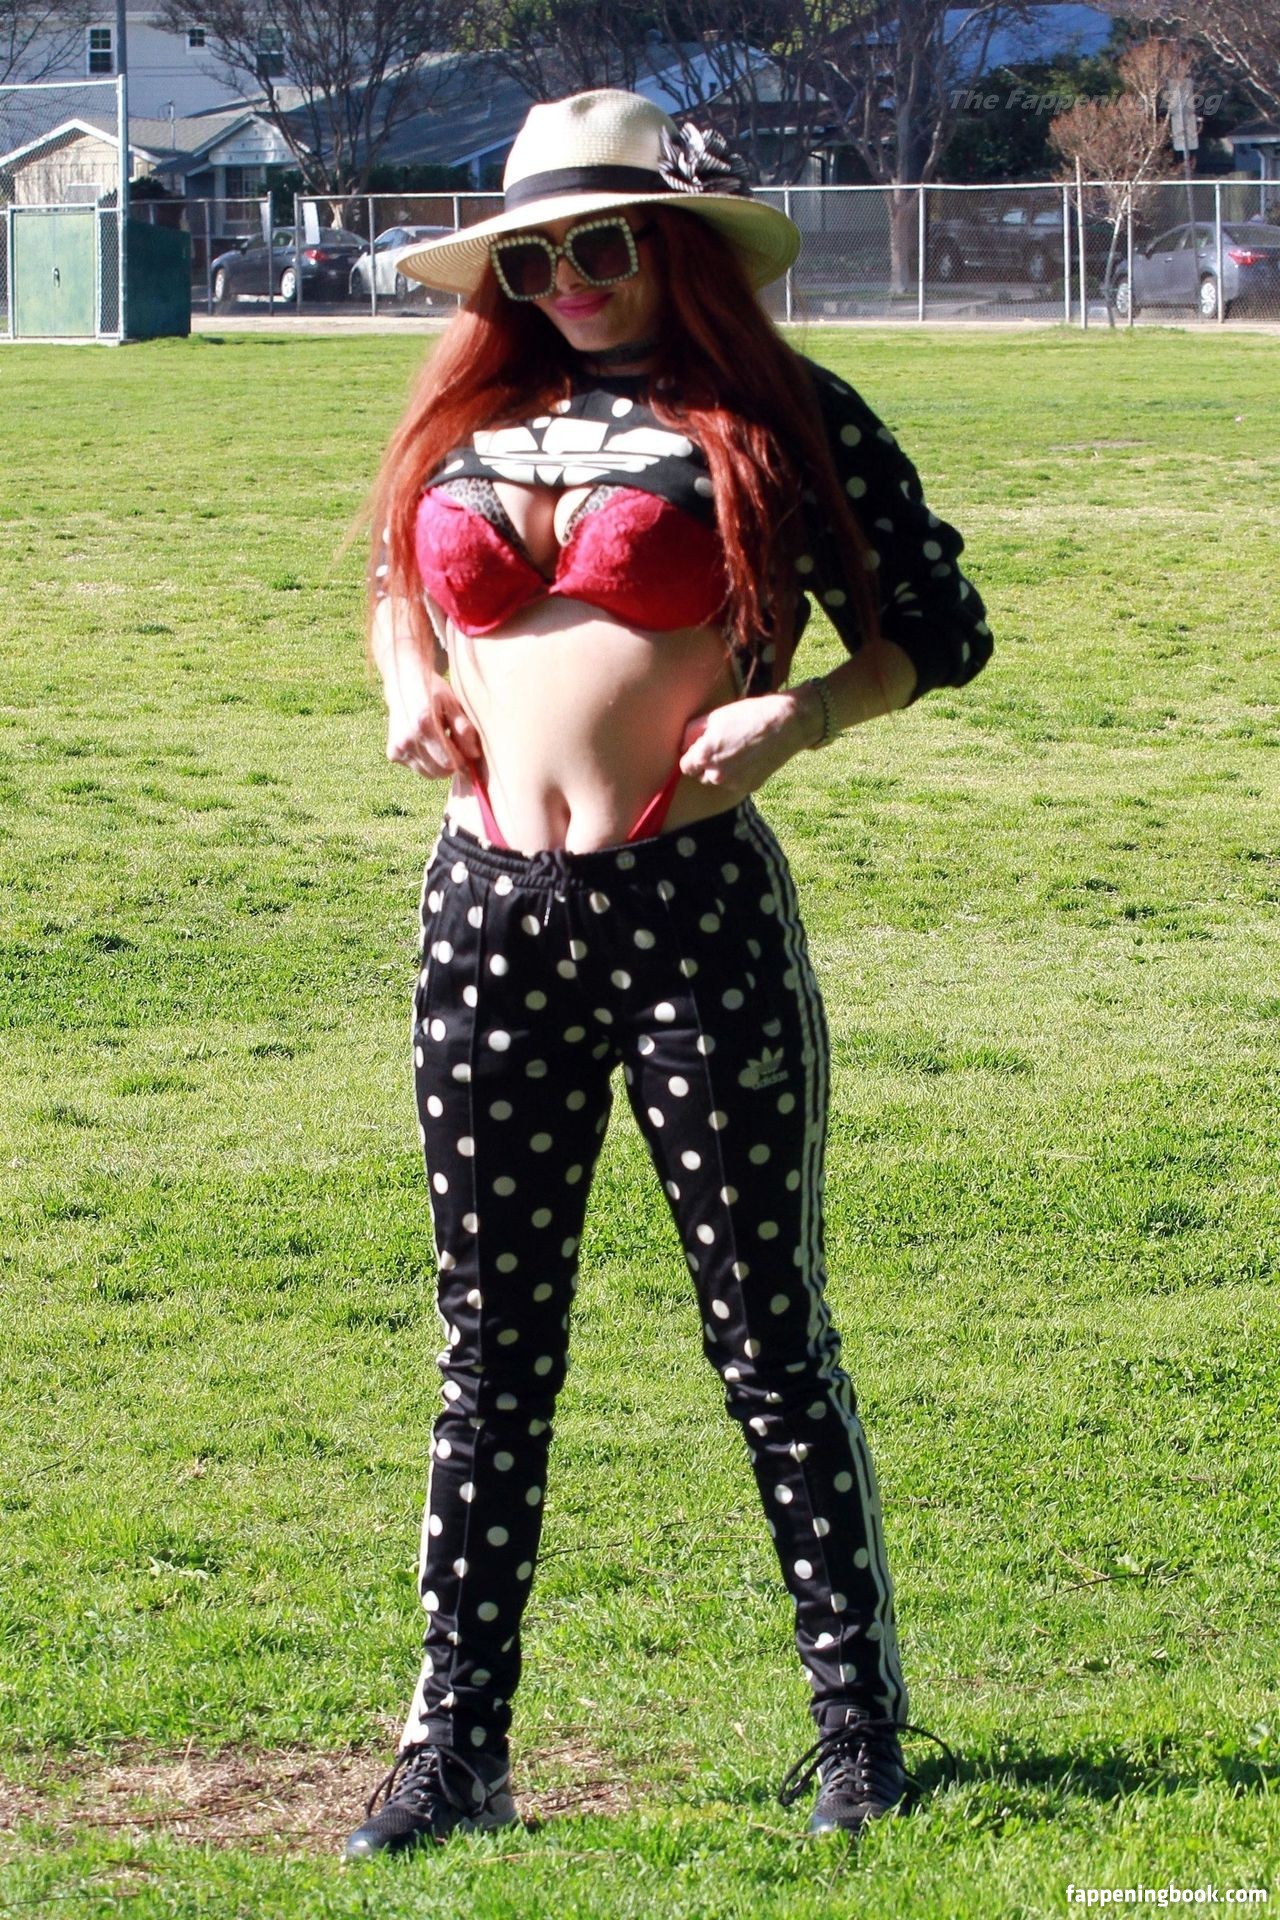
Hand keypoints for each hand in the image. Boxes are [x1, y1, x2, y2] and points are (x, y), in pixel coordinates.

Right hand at [386, 673, 484, 783]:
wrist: (404, 684)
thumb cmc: (434, 693)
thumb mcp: (453, 704)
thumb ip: (464, 729)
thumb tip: (474, 755)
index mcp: (424, 724)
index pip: (449, 762)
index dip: (462, 761)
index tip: (467, 751)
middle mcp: (407, 739)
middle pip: (439, 772)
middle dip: (451, 765)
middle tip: (454, 746)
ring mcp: (398, 748)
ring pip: (428, 774)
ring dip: (438, 765)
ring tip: (439, 742)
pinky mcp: (392, 754)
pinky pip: (417, 769)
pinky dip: (425, 762)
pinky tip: (426, 743)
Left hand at [678, 693, 811, 797]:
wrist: (786, 724)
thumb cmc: (749, 715)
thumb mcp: (715, 717)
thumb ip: (692, 733)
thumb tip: (683, 744)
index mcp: (704, 756)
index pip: (684, 767)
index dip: (691, 756)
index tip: (700, 748)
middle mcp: (716, 775)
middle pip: (701, 776)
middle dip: (707, 764)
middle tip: (723, 746)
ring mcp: (734, 783)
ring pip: (720, 780)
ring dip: (724, 770)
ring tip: (739, 750)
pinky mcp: (750, 787)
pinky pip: (737, 782)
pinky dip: (740, 773)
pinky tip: (751, 757)